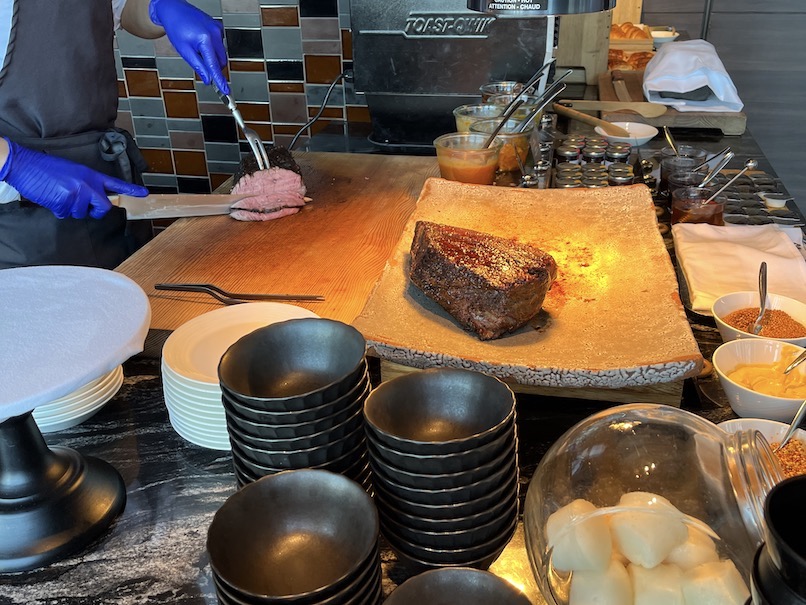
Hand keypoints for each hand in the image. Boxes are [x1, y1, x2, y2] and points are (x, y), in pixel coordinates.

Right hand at [0, 138, 148, 219]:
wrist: (23, 164)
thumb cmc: (46, 168)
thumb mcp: (72, 171)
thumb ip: (86, 183)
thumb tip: (93, 198)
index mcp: (90, 174)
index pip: (115, 184)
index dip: (131, 190)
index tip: (145, 194)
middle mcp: (86, 184)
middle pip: (104, 208)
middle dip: (96, 211)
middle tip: (84, 206)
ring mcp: (75, 194)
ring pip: (81, 213)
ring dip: (70, 209)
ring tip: (58, 193)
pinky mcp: (63, 202)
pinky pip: (65, 214)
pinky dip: (57, 209)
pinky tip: (51, 197)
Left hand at [149, 0, 229, 93]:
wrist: (174, 10)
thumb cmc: (176, 27)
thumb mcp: (184, 50)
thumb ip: (198, 66)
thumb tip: (207, 78)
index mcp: (205, 39)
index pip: (214, 65)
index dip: (219, 80)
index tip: (225, 90)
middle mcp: (215, 33)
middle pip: (220, 61)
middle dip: (212, 66)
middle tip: (199, 60)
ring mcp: (218, 29)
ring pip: (221, 53)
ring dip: (212, 56)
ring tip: (197, 47)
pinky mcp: (218, 27)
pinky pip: (220, 44)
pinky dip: (213, 47)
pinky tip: (201, 41)